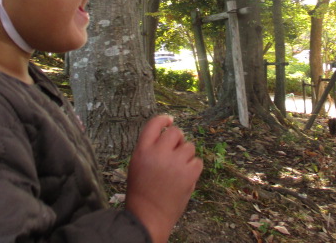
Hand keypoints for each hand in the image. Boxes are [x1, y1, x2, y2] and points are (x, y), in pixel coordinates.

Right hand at [126, 115, 202, 242]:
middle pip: (175, 131)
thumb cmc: (142, 190)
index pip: (154, 124)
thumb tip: (170, 132)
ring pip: (189, 146)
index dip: (163, 119)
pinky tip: (184, 177)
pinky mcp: (189, 173)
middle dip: (178, 139)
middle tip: (175, 150)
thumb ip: (150, 147)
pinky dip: (193, 168)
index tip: (169, 120)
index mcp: (142, 150)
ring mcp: (175, 162)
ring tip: (177, 169)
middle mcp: (159, 152)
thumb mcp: (137, 164)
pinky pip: (198, 161)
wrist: (148, 216)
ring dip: (186, 155)